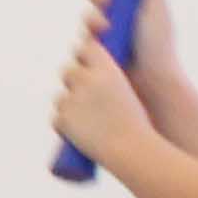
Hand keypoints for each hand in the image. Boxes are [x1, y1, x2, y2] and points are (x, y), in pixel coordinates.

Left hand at [55, 27, 153, 170]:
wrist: (132, 149)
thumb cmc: (140, 126)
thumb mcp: (132, 96)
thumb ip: (114, 87)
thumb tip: (103, 88)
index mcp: (107, 70)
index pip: (86, 48)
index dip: (84, 56)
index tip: (87, 65)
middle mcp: (87, 80)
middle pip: (68, 72)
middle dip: (73, 82)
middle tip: (83, 97)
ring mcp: (73, 99)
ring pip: (60, 97)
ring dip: (68, 106)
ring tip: (85, 122)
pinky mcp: (63, 119)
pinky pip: (57, 119)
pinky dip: (64, 127)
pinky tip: (76, 134)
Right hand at [76, 0, 181, 92]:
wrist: (154, 85)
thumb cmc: (160, 48)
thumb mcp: (156, 11)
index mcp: (130, 12)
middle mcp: (116, 28)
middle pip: (91, 14)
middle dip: (93, 17)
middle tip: (103, 24)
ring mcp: (107, 47)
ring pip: (84, 35)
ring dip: (90, 38)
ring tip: (104, 47)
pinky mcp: (98, 66)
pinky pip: (80, 56)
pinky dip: (85, 56)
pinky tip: (96, 60)